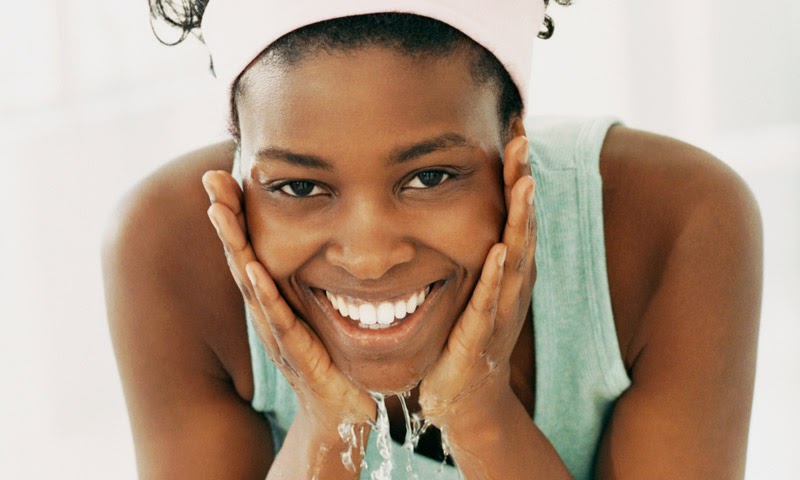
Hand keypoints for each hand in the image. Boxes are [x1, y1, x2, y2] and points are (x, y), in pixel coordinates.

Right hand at [201, 171, 375, 434]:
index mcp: (276, 297)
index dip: (239, 213)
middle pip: (242, 257)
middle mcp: (270, 312)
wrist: (344, 409)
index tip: (227, 175)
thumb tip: (331, 230)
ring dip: (235, 246)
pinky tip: (253, 270)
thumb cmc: (334, 355)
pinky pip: (278, 321)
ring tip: (219, 210)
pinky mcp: (295, 354)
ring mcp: (278, 332)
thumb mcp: (324, 305)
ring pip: (251, 283)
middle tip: (211, 177)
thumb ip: (318, 275)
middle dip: (226, 217)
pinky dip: (264, 296)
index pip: (253, 247)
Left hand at [418, 134, 536, 428]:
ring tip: (524, 182)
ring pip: (515, 259)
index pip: (514, 214)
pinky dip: (496, 277)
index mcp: (504, 271)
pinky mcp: (481, 339)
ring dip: (520, 221)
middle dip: (522, 182)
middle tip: (522, 138)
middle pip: (522, 226)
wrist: (464, 398)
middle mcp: (509, 287)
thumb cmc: (464, 337)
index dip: (515, 174)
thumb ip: (469, 248)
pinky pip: (489, 304)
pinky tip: (499, 250)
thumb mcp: (469, 285)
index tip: (513, 131)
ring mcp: (499, 312)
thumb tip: (456, 205)